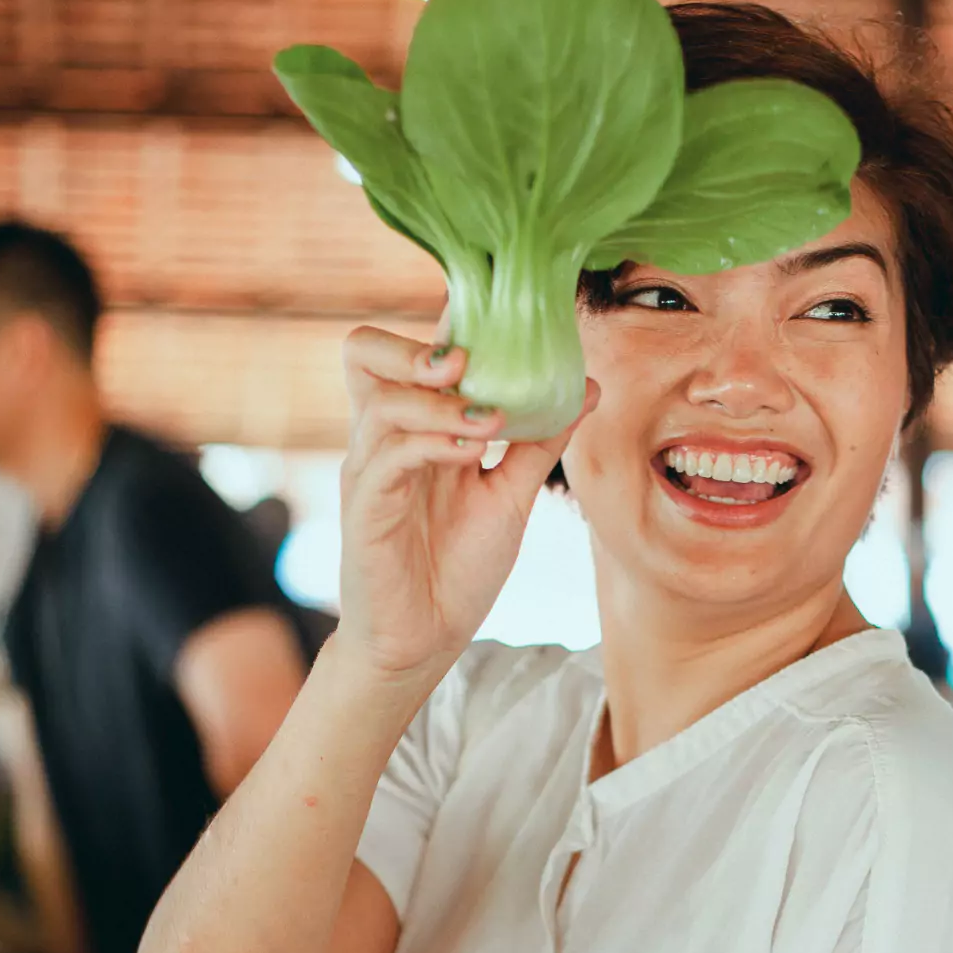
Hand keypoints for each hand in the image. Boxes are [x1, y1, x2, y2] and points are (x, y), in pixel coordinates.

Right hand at [333, 326, 597, 679]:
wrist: (425, 641)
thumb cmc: (458, 565)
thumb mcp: (511, 494)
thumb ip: (541, 439)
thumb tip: (589, 385)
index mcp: (415, 426)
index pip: (412, 350)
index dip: (447, 321)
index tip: (501, 312)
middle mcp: (383, 438)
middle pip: (363, 352)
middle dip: (415, 345)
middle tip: (468, 359)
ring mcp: (370, 472)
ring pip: (382, 403)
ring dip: (441, 403)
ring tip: (492, 419)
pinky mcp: (366, 510)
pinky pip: (388, 459)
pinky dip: (433, 445)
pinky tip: (473, 454)